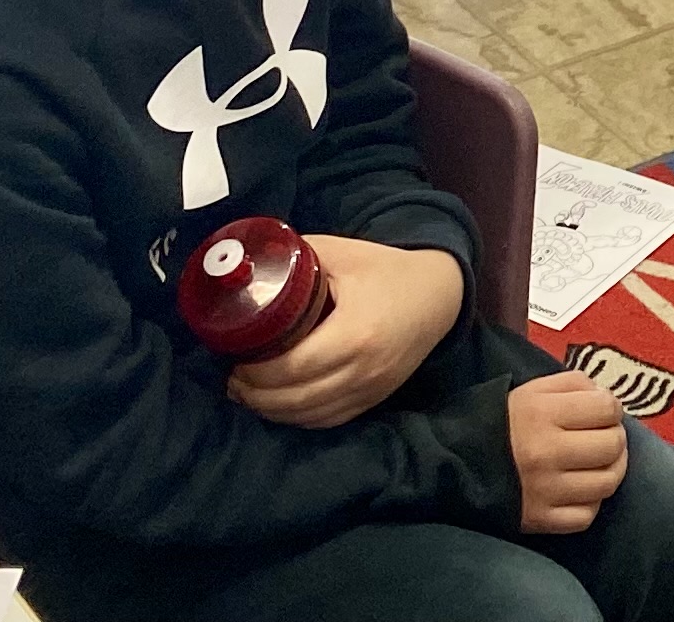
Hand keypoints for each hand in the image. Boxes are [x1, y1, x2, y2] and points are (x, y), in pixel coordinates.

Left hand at [224, 236, 465, 429]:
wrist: (439, 295)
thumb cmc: (386, 270)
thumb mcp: (343, 253)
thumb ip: (298, 256)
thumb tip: (251, 262)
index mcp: (354, 333)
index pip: (292, 367)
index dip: (255, 372)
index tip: (234, 362)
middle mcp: (363, 369)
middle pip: (295, 399)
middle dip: (255, 395)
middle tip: (233, 381)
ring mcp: (370, 389)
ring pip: (309, 415)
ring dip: (272, 411)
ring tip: (248, 395)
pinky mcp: (374, 399)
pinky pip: (328, 420)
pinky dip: (299, 418)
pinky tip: (280, 406)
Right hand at [507, 370, 629, 533]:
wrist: (455, 465)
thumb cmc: (502, 422)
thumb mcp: (533, 390)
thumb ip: (575, 385)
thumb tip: (609, 399)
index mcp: (542, 414)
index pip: (607, 409)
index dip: (611, 408)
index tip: (602, 412)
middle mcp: (546, 453)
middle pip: (612, 446)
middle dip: (615, 437)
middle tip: (604, 436)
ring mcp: (544, 491)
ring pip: (606, 483)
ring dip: (611, 470)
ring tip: (600, 463)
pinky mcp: (539, 520)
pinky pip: (586, 516)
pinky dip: (591, 503)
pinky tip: (582, 490)